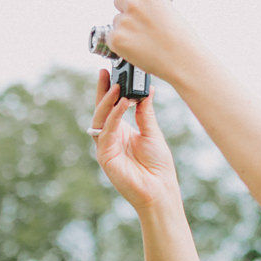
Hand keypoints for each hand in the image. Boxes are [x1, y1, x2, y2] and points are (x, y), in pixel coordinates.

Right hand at [93, 71, 183, 211]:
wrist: (159, 189)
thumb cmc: (158, 165)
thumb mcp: (152, 132)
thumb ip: (145, 112)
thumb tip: (147, 89)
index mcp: (121, 131)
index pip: (111, 107)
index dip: (108, 90)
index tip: (109, 72)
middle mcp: (111, 137)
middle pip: (101, 110)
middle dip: (102, 91)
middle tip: (106, 72)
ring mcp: (106, 147)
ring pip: (100, 119)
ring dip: (108, 102)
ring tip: (118, 86)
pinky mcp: (105, 156)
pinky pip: (106, 132)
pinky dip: (113, 117)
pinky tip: (123, 104)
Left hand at [105, 0, 195, 78]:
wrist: (183, 61)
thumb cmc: (182, 39)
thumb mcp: (169, 9)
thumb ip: (151, 3)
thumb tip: (140, 3)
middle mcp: (134, 4)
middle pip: (118, 0)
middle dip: (126, 10)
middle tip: (140, 24)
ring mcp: (123, 21)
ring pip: (116, 20)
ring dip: (125, 28)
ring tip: (143, 40)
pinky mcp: (116, 39)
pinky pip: (112, 37)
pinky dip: (121, 43)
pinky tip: (137, 48)